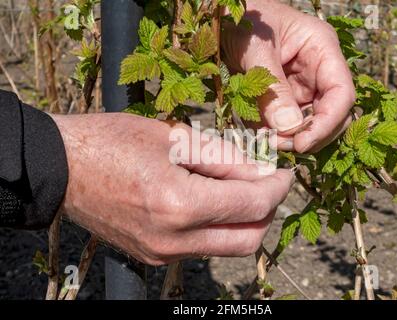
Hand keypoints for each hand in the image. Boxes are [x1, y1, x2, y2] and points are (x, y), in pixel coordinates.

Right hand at [51, 113, 293, 264]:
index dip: (277, 188)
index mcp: (178, 205)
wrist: (60, 168)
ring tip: (240, 188)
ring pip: (226, 247)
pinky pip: (202, 248)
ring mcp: (161, 254)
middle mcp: (172, 241)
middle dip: (267, 211)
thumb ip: (226, 157)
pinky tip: (212, 200)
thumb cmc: (111, 141)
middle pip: (247, 239)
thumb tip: (263, 172)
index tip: (284, 173)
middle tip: (268, 184)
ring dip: (244, 221)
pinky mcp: (153, 257)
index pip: (251, 206)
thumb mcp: (173, 137)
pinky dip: (218, 227)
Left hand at [222, 0, 355, 152]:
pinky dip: (273, 133)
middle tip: (278, 146)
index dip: (327, 124)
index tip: (302, 144)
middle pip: (330, 114)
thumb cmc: (243, 20)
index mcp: (322, 50)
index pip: (341, 94)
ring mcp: (301, 86)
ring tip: (263, 141)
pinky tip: (256, 133)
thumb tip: (289, 129)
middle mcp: (317, 71)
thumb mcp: (255, 49)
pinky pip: (284, 123)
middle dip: (308, 135)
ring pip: (307, 123)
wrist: (223, 18)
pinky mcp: (284, 97)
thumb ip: (272, 88)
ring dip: (288, 138)